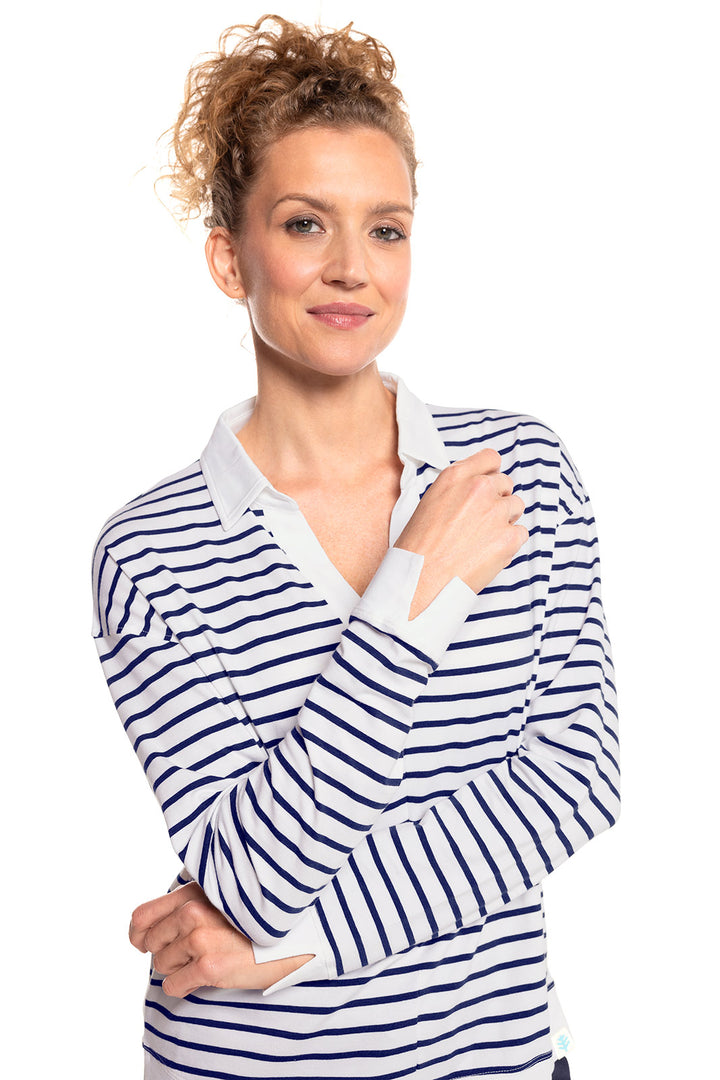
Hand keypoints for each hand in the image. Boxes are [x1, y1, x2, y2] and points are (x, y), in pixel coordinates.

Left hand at [129, 882, 313, 997]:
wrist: (291, 938)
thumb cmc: (255, 918)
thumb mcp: (221, 897)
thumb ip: (189, 903)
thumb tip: (154, 924)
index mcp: (193, 893)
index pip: (142, 916)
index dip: (138, 934)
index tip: (144, 943)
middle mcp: (193, 913)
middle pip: (151, 943)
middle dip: (165, 952)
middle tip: (188, 953)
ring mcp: (200, 939)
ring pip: (162, 964)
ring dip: (177, 969)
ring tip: (203, 962)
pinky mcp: (210, 967)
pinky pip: (174, 986)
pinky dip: (182, 987)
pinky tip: (200, 980)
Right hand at [394, 448, 527, 616]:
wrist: (420, 581)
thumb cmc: (418, 548)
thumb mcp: (429, 503)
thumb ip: (456, 490)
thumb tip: (474, 491)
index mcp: (456, 477)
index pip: (490, 458)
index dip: (491, 472)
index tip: (488, 484)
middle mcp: (479, 488)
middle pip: (505, 483)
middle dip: (497, 500)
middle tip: (481, 521)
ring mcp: (496, 512)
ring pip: (516, 506)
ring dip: (505, 520)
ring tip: (482, 539)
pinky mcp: (509, 537)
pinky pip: (521, 532)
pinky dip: (509, 542)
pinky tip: (489, 552)